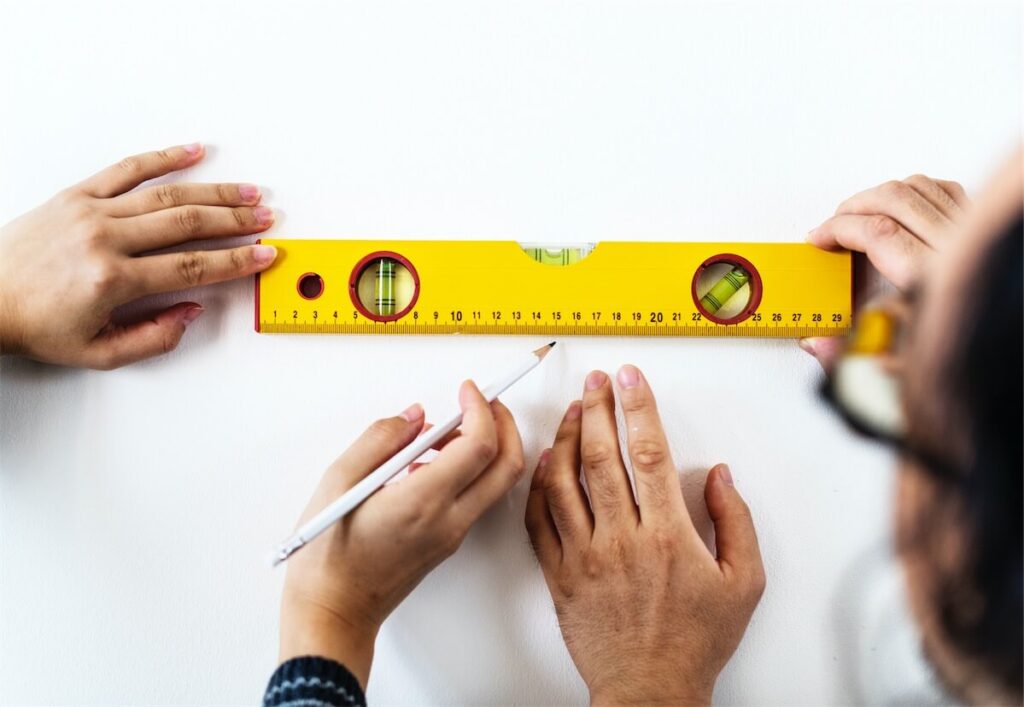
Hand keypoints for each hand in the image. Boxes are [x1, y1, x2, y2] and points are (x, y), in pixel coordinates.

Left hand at [0, 143, 276, 368]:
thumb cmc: (36, 325)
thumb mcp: (99, 352)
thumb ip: (154, 337)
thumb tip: (192, 312)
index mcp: (113, 279)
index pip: (192, 267)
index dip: (235, 261)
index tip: (263, 255)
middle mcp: (104, 238)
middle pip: (187, 223)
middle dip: (235, 221)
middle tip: (265, 219)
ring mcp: (90, 211)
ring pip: (166, 194)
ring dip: (213, 192)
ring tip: (246, 192)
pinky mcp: (77, 194)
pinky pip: (127, 169)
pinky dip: (163, 158)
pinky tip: (193, 151)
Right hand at [279, 381, 524, 687]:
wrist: (333, 613)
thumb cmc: (326, 557)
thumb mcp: (337, 483)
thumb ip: (379, 440)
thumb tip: (413, 416)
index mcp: (423, 503)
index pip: (479, 446)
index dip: (481, 409)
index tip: (467, 389)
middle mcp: (448, 521)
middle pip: (507, 465)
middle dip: (504, 424)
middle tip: (481, 401)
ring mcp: (452, 535)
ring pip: (496, 482)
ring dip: (486, 447)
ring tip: (440, 433)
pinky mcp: (448, 542)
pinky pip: (475, 497)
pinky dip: (469, 469)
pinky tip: (426, 462)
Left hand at [525, 366, 764, 705]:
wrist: (649, 690)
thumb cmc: (695, 642)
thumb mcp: (744, 583)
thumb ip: (735, 522)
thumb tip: (718, 476)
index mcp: (668, 536)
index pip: (649, 454)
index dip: (638, 408)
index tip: (631, 379)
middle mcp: (621, 540)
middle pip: (600, 456)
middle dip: (597, 408)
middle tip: (596, 381)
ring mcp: (584, 556)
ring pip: (563, 481)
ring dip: (564, 438)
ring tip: (571, 411)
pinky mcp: (559, 574)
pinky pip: (540, 520)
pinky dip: (539, 486)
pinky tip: (545, 463)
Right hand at [803, 174, 968, 366]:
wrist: (1004, 357)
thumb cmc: (964, 352)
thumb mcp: (903, 365)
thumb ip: (855, 356)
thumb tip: (820, 344)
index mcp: (930, 280)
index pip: (877, 231)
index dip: (838, 229)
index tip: (819, 238)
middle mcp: (954, 250)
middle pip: (894, 199)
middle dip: (853, 207)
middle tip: (832, 226)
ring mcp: (967, 235)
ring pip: (919, 187)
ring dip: (880, 194)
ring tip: (860, 212)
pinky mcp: (977, 230)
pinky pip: (945, 190)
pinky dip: (915, 190)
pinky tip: (899, 205)